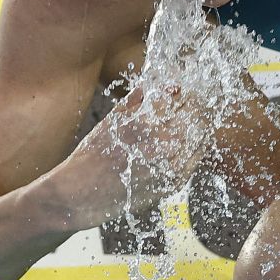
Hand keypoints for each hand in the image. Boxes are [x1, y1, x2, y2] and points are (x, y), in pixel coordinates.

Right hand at [53, 81, 211, 226]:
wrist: (80, 194)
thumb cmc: (91, 156)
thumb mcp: (111, 121)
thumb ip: (135, 100)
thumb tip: (152, 85)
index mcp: (146, 122)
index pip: (180, 100)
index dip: (185, 93)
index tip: (183, 92)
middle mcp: (160, 144)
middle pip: (194, 118)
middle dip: (195, 108)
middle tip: (193, 104)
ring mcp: (168, 166)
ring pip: (199, 140)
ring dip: (198, 128)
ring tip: (192, 123)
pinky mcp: (170, 185)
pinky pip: (192, 163)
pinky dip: (195, 150)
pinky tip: (187, 146)